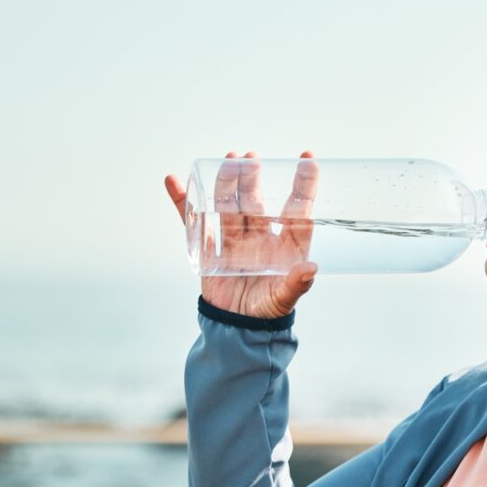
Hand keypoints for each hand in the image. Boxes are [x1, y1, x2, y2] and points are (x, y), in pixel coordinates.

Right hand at [165, 150, 319, 317]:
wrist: (236, 328)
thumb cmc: (266, 311)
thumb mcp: (284, 299)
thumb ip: (297, 284)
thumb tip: (310, 268)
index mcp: (285, 244)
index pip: (297, 208)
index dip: (303, 184)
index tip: (307, 158)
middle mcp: (260, 236)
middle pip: (256, 201)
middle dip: (253, 178)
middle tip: (250, 158)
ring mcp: (234, 239)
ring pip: (228, 204)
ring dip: (226, 183)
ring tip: (227, 160)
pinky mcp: (209, 247)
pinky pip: (195, 220)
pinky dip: (184, 202)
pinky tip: (176, 181)